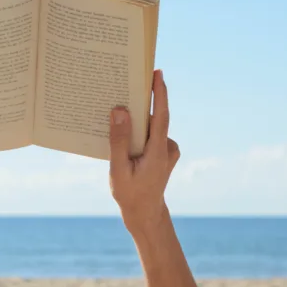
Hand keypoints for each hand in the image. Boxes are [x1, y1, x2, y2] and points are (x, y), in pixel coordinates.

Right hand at [109, 70, 179, 234]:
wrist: (145, 213)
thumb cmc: (130, 194)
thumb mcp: (118, 169)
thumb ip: (119, 140)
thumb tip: (120, 111)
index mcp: (158, 151)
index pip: (161, 116)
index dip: (160, 93)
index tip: (157, 73)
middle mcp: (168, 147)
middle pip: (155, 117)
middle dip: (142, 100)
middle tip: (127, 81)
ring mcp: (168, 150)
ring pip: (151, 126)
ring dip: (137, 118)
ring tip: (117, 110)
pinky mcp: (165, 151)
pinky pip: (151, 134)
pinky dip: (139, 130)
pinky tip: (123, 131)